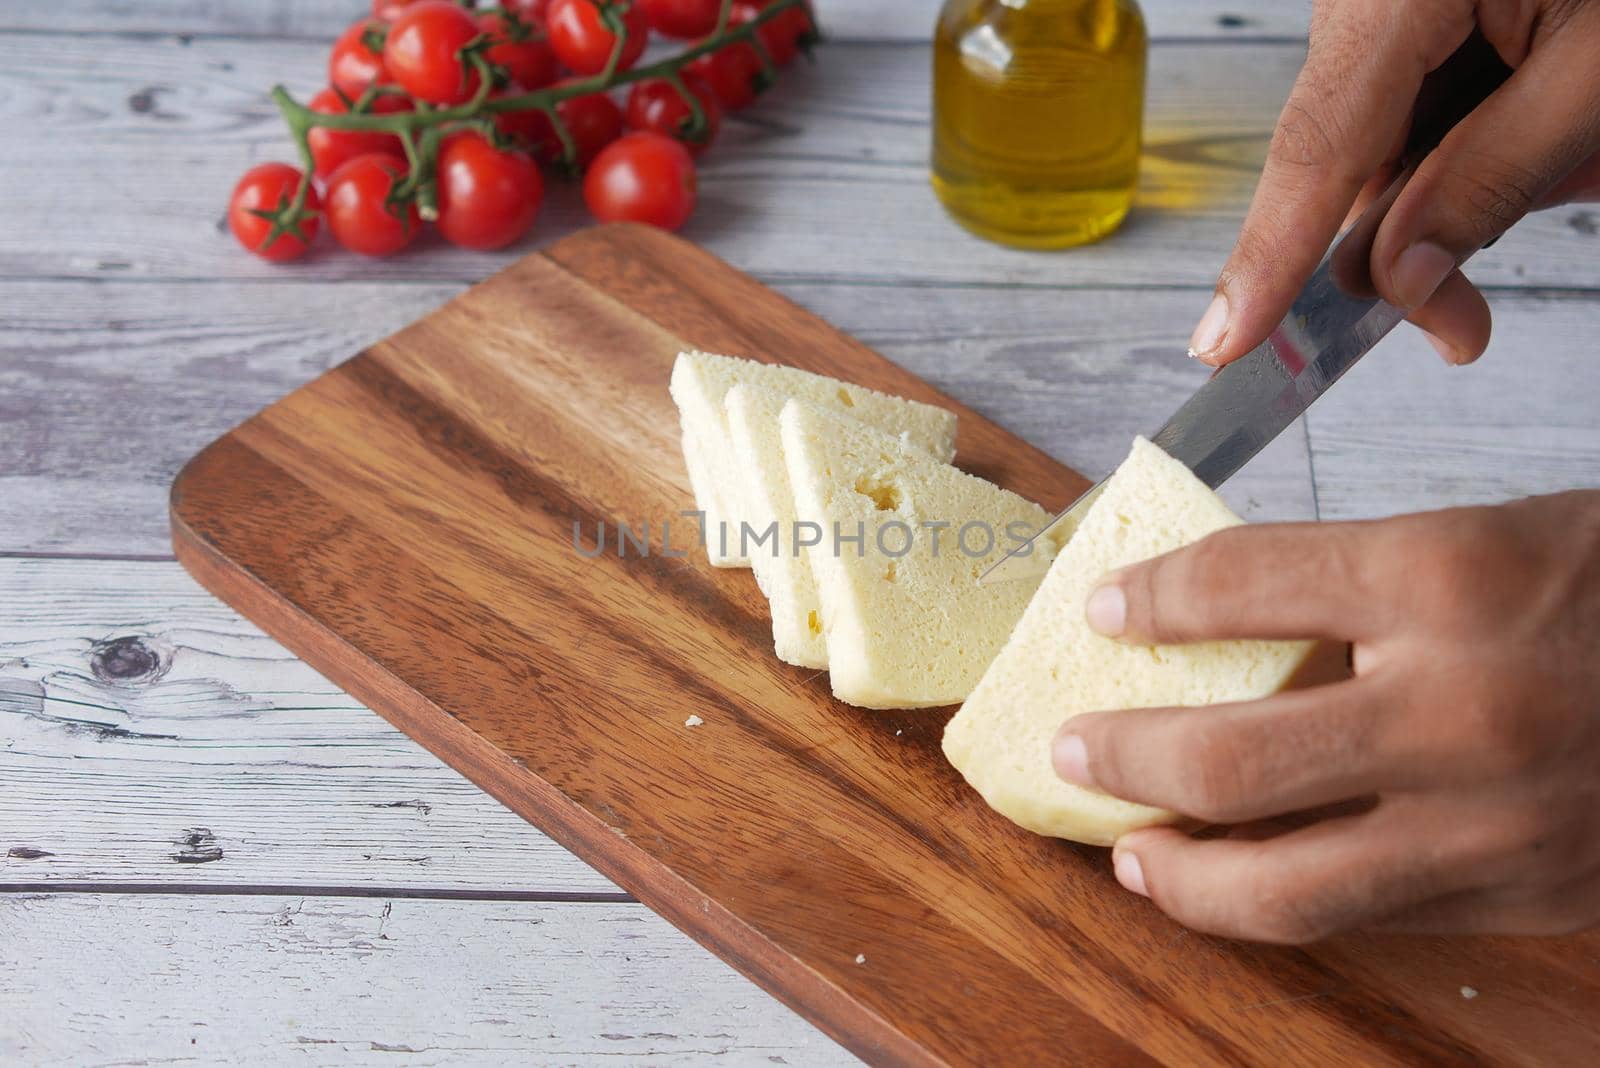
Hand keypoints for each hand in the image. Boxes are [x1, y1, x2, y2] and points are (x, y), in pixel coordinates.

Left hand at [1051, 492, 1599, 942]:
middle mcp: (1459, 707)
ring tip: (1129, 854)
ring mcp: (1491, 821)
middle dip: (1122, 755)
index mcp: (1447, 576)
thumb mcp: (1493, 538)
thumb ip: (1365, 584)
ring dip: (1180, 876)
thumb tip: (1222, 622)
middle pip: (1231, 759)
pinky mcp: (1521, 896)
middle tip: (1070, 745)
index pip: (1239, 584)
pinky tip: (1234, 887)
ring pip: (1284, 885)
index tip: (1104, 610)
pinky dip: (1279, 906)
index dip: (1150, 599)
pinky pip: (1366, 914)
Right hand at [1190, 0, 1599, 367]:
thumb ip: (1491, 180)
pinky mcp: (1400, 16)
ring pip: (1376, 148)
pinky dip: (1466, 143)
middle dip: (1409, 237)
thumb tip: (1396, 280)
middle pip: (1341, 162)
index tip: (1224, 343)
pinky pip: (1404, 110)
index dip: (1270, 258)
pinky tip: (1546, 133)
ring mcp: (1373, 7)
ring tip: (1575, 155)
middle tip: (1462, 327)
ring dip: (1458, 185)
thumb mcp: (1592, 70)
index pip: (1316, 149)